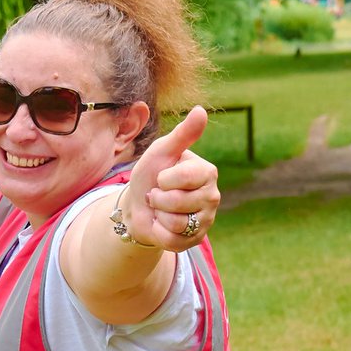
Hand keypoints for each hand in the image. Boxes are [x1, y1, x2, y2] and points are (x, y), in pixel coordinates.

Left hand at [120, 107, 218, 249]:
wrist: (138, 206)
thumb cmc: (151, 175)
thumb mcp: (162, 152)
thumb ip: (182, 134)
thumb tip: (201, 110)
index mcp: (207, 172)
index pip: (184, 177)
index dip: (163, 179)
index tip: (162, 177)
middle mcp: (212, 195)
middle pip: (177, 202)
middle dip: (158, 199)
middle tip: (158, 195)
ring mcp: (206, 219)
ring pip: (176, 223)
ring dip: (158, 216)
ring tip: (161, 209)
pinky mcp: (195, 240)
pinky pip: (173, 240)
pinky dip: (159, 233)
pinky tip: (162, 225)